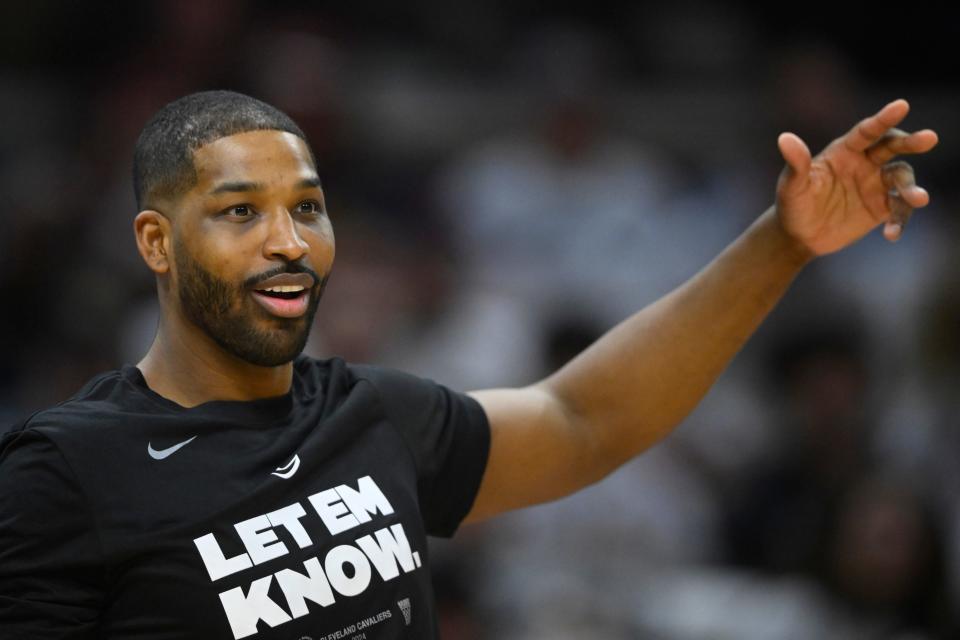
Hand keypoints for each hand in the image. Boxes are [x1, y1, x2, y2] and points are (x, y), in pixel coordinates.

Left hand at [775, 99, 937, 256]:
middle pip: (893, 147)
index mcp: (845, 151)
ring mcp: (876, 185)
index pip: (866, 132)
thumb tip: (784, 138)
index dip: (883, 119)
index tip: (901, 106)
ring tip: (918, 199)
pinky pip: (898, 210)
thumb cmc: (793, 204)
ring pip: (902, 179)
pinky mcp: (882, 208)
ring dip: (911, 188)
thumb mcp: (791, 185)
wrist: (799, 235)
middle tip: (930, 138)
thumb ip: (795, 163)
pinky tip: (891, 235)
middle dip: (911, 142)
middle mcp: (865, 163)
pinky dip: (899, 221)